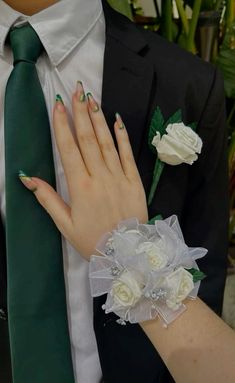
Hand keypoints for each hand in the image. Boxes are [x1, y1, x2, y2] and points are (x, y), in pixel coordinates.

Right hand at [19, 83, 147, 259]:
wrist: (127, 252)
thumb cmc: (93, 240)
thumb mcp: (65, 224)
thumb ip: (47, 199)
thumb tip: (27, 177)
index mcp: (80, 187)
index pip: (69, 149)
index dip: (62, 126)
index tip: (58, 105)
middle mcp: (99, 177)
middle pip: (88, 139)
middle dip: (80, 113)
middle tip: (76, 90)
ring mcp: (119, 177)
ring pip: (107, 142)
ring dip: (98, 119)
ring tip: (91, 98)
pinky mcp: (134, 180)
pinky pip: (127, 154)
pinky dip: (122, 136)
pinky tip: (117, 120)